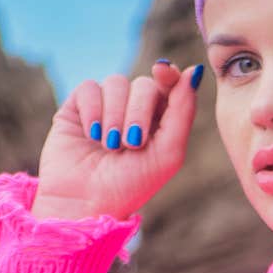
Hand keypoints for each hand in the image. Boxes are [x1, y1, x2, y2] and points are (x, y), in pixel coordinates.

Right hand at [32, 60, 202, 221]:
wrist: (85, 203)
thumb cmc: (131, 185)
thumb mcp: (168, 152)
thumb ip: (183, 110)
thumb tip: (195, 69)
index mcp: (160, 119)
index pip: (169, 83)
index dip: (168, 74)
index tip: (163, 71)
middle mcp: (133, 109)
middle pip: (144, 84)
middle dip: (139, 111)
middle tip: (132, 143)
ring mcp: (105, 106)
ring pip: (116, 82)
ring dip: (115, 115)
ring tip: (109, 145)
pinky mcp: (77, 107)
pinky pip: (89, 88)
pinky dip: (93, 110)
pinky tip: (91, 135)